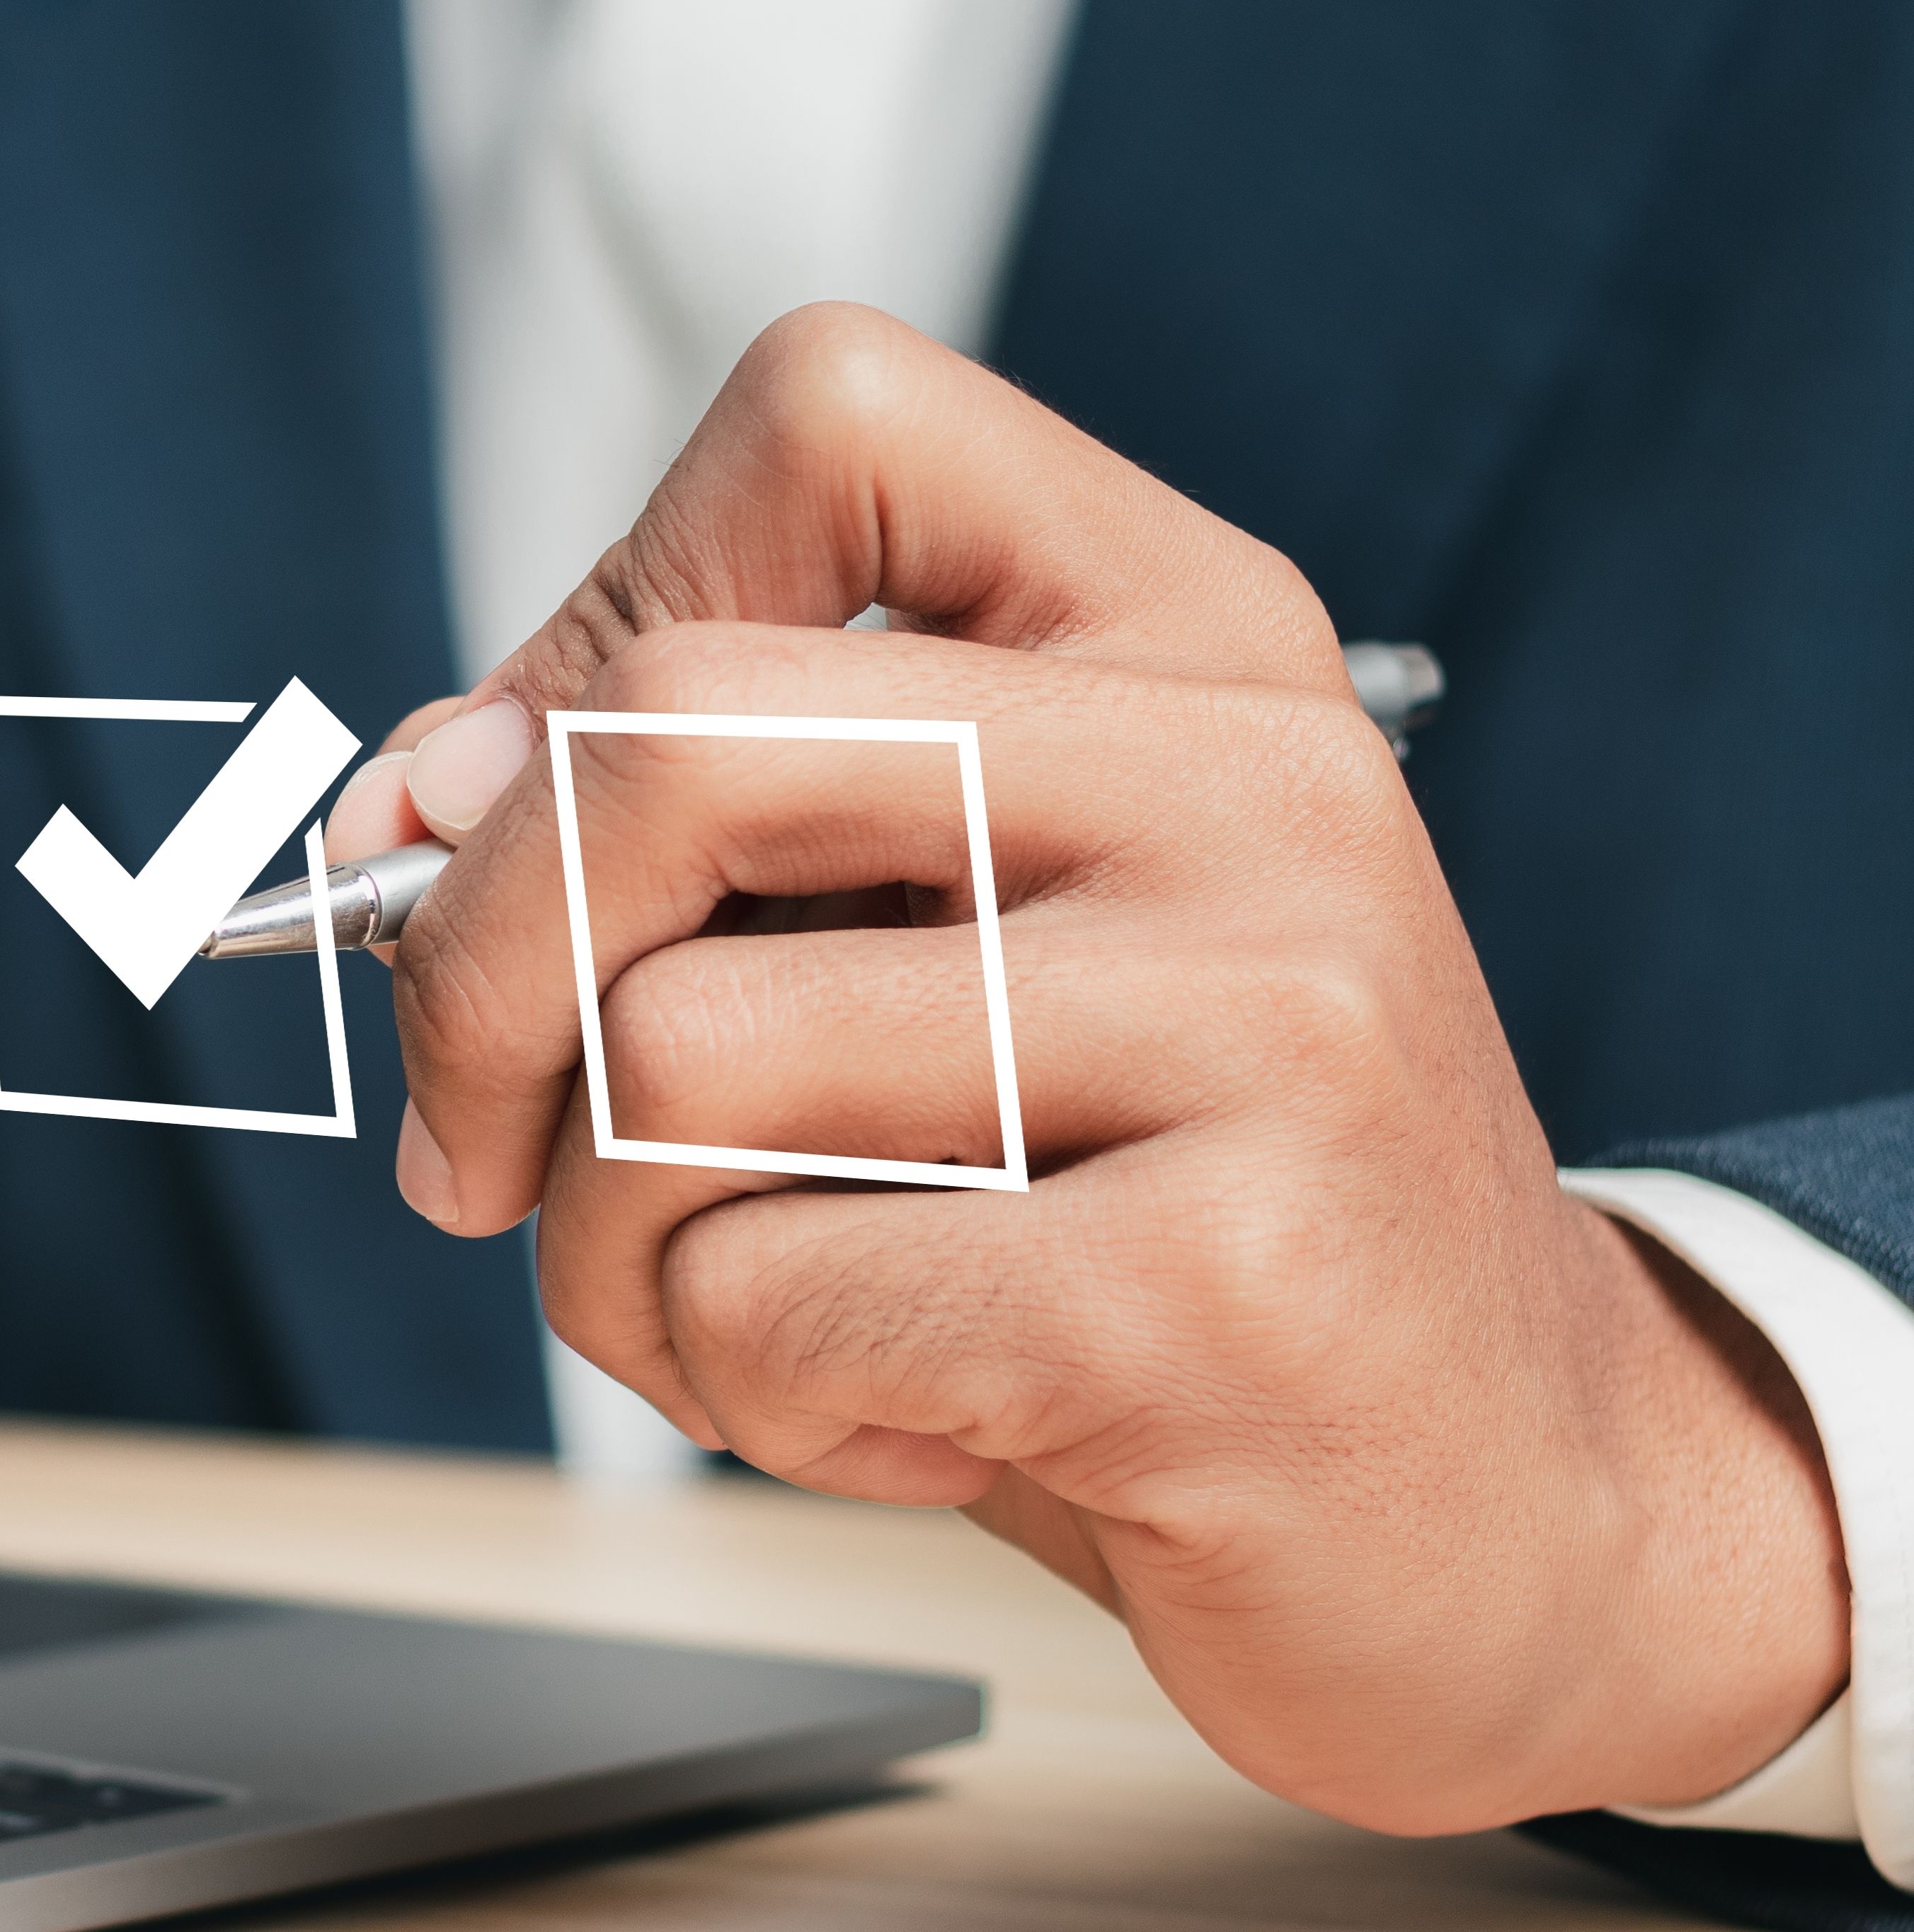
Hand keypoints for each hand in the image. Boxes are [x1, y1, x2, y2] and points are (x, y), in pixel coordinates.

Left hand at [349, 304, 1845, 1831]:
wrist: (1528, 1517)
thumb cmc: (1164, 1225)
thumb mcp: (946, 955)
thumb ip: (698, 835)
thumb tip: (404, 793)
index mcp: (1184, 643)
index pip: (827, 414)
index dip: (590, 621)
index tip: (516, 822)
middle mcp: (1245, 788)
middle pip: (661, 739)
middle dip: (471, 976)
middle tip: (476, 1143)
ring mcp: (1258, 1026)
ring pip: (660, 1062)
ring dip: (612, 1254)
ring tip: (771, 1312)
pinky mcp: (1214, 1292)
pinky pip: (761, 1297)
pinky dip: (746, 1395)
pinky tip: (908, 1414)